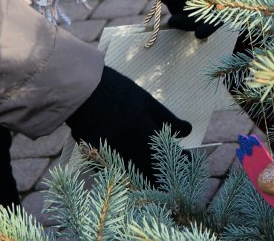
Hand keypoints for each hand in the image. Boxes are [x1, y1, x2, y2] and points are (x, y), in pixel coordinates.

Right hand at [66, 66, 190, 172]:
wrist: (83, 91)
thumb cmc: (119, 93)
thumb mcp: (146, 102)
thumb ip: (166, 119)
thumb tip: (187, 131)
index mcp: (141, 129)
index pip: (167, 151)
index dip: (181, 159)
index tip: (191, 161)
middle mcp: (125, 144)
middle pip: (149, 170)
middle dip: (164, 177)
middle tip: (175, 179)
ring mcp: (107, 153)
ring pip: (131, 176)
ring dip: (145, 181)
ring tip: (157, 182)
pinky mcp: (93, 158)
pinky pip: (112, 172)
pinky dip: (124, 176)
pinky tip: (132, 176)